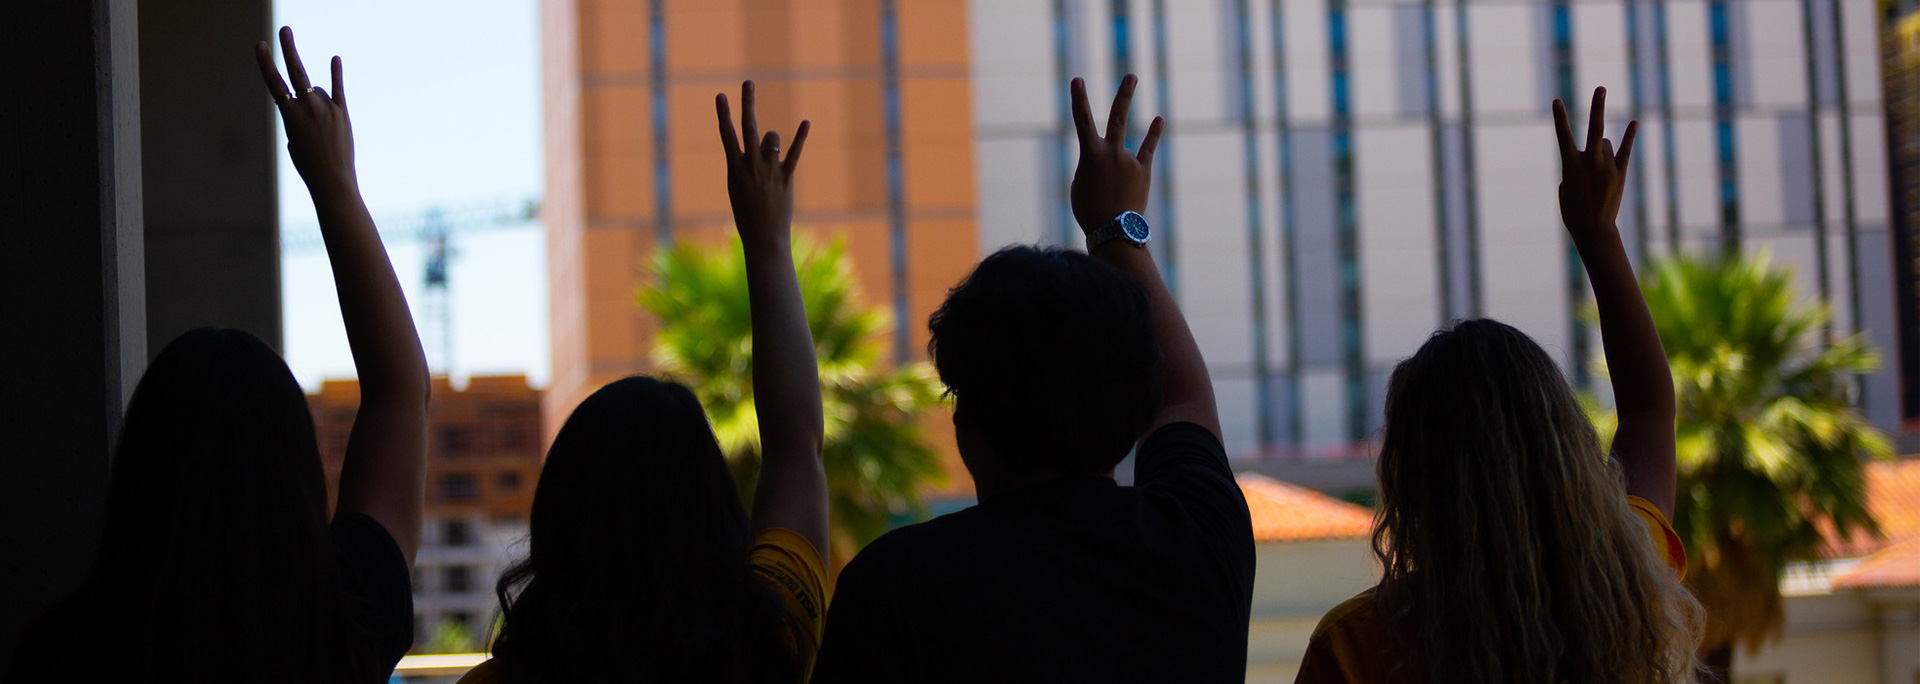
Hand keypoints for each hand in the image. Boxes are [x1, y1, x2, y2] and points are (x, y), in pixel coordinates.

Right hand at [256, 27, 356, 195]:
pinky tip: (335, 59)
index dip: (266, 63)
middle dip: (289, 49)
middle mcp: (308, 107)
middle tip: (284, 30)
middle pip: (296, 72)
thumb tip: (311, 99)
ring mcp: (327, 108)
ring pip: (318, 92)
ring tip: (320, 130)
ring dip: (316, 104)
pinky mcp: (343, 113)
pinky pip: (338, 89)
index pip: (274, 83)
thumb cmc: (308, 163)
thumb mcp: (294, 138)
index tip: (260, 44)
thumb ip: (299, 114)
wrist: (332, 180)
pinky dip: (336, 74)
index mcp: (289, 115)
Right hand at [717, 81, 809, 246]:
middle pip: (749, 127)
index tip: (721, 95)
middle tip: (749, 82)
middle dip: (748, 103)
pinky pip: (794, 153)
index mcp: (734, 168)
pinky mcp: (785, 178)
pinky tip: (806, 122)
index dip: (723, 114)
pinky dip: (800, 138)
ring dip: (772, 138)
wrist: (763, 237)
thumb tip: (764, 140)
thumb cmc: (748, 214)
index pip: (726, 135)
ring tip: (769, 151)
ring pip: (772, 138)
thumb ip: (747, 163)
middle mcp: (750, 166)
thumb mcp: (739, 187)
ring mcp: (768, 171)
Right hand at [1069, 75, 1163, 233]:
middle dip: (1124, 95)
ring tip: (1134, 81)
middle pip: (1118, 117)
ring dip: (1131, 104)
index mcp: (1090, 155)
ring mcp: (1129, 160)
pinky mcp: (1142, 171)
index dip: (1079, 99)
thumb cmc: (1090, 210)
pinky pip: (1148, 149)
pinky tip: (1159, 119)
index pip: (1081, 121)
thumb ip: (1092, 167)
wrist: (1114, 231)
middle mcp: (1112, 152)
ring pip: (1132, 129)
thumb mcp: (1080, 186)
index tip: (1078, 79)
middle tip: (1132, 76)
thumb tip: (1106, 162)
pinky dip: (1153, 134)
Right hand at [1553, 86, 1635, 241]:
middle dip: (1597, 107)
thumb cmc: (1573, 210)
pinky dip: (1629, 137)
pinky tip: (1634, 123)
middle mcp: (1590, 163)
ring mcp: (1607, 167)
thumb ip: (1577, 165)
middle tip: (1601, 88)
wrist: (1593, 230)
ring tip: (1594, 172)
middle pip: (1595, 128)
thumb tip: (1594, 153)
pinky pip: (1625, 151)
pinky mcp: (1620, 173)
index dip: (1560, 118)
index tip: (1557, 100)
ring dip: (1598, 150)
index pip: (1563, 136)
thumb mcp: (1566, 186)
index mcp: (1570, 166)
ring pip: (1604, 144)